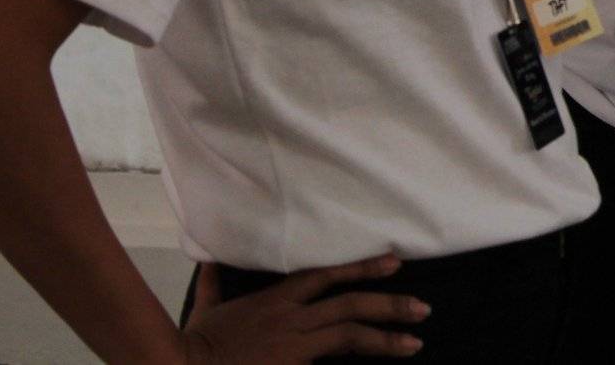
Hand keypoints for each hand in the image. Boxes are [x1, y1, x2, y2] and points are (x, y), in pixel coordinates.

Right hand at [181, 253, 428, 362]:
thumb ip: (213, 285)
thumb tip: (207, 261)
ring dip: (385, 337)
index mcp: (276, 299)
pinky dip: (356, 361)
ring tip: (414, 341)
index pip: (326, 275)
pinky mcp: (292, 364)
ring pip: (350, 334)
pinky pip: (332, 363)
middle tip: (422, 309)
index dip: (361, 268)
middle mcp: (291, 317)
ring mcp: (293, 343)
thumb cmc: (193, 344)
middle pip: (350, 304)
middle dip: (389, 304)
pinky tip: (381, 364)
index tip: (392, 263)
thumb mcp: (207, 309)